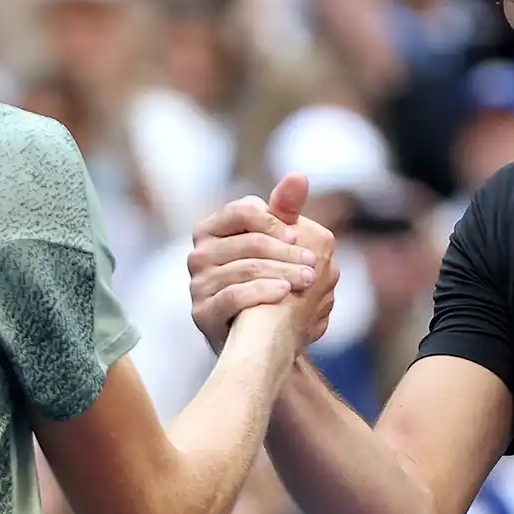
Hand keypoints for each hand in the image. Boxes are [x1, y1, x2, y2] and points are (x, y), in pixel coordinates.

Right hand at [189, 174, 336, 353]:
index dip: (275, 221)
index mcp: (211, 229)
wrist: (257, 337)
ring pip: (245, 269)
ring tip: (310, 280)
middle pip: (249, 243)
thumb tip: (300, 176)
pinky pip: (233, 296)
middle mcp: (198, 254)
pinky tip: (286, 293)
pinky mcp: (202, 313)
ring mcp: (197, 284)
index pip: (243, 211)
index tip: (299, 235)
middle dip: (287, 251)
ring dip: (284, 273)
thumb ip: (284, 209)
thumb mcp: (274, 242)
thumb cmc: (265, 280)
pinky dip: (263, 292)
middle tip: (316, 263)